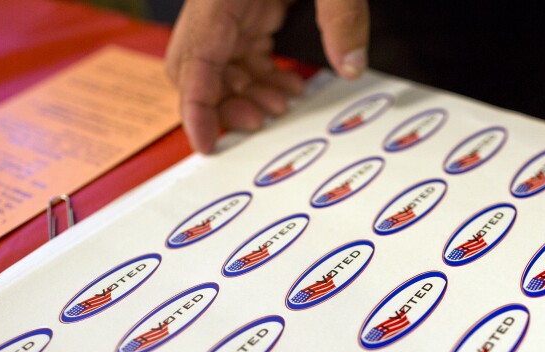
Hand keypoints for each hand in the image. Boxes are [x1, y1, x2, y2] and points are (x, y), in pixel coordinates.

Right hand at [166, 0, 369, 153]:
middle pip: (196, 66)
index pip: (194, 62)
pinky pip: (241, 48)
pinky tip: (286, 83)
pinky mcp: (248, 1)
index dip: (196, 108)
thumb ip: (343, 16)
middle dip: (221, 104)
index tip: (206, 144)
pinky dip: (259, 72)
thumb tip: (350, 66)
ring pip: (219, 62)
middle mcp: (217, 0)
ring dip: (244, 92)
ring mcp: (230, 1)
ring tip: (283, 105)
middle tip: (260, 124)